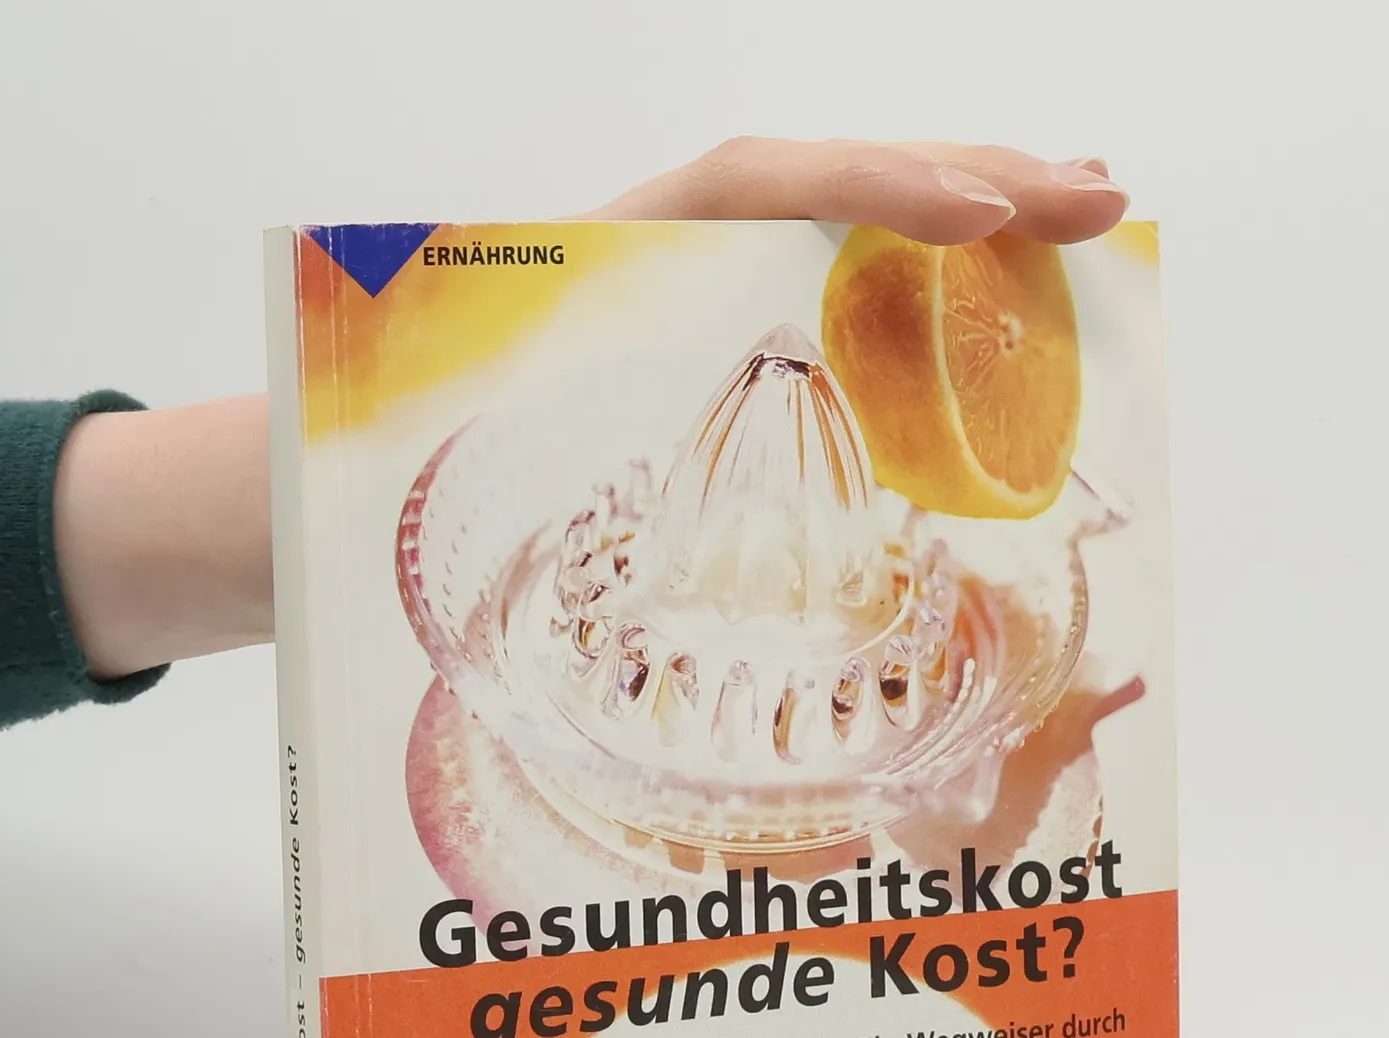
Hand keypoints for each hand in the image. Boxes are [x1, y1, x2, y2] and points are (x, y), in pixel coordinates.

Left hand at [59, 140, 1128, 680]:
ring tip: (1074, 221)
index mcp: (585, 266)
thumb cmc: (333, 482)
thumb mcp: (395, 450)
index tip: (985, 216)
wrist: (285, 504)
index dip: (872, 190)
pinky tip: (974, 312)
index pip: (750, 188)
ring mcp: (672, 306)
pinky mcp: (686, 356)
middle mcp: (642, 268)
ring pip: (831, 236)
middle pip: (819, 185)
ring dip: (957, 226)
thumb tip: (556, 472)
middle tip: (1103, 195)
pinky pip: (814, 303)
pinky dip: (904, 296)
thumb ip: (458, 463)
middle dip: (967, 180)